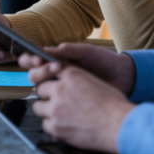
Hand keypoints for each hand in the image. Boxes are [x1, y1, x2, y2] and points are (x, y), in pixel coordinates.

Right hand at [19, 43, 135, 95]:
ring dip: (45, 82)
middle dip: (38, 71)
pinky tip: (58, 96)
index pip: (35, 59)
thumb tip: (47, 50)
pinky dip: (51, 100)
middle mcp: (56, 75)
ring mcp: (62, 89)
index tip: (37, 59)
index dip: (30, 59)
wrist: (123, 78)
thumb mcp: (88, 52)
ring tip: (60, 74)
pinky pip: (53, 103)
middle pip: (34, 75)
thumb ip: (69, 50)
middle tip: (53, 67)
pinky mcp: (69, 103)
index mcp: (58, 60)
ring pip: (41, 89)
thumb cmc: (106, 61)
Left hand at [31, 66, 134, 153]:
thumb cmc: (113, 105)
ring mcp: (55, 109)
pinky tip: (64, 124)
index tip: (53, 83)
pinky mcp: (55, 127)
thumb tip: (65, 80)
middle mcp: (60, 89)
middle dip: (48, 95)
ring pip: (38, 106)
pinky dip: (53, 125)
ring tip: (59, 113)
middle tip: (57, 101)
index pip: (50, 70)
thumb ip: (76, 79)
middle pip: (41, 88)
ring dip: (47, 109)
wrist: (120, 126)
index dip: (52, 77)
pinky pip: (45, 124)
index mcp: (71, 74)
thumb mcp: (95, 81)